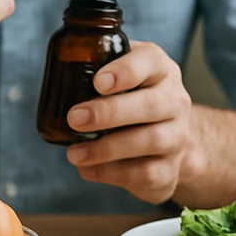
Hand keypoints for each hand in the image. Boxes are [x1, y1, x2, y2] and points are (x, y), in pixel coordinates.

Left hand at [65, 40, 194, 203]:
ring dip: (108, 149)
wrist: (171, 135)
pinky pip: (147, 173)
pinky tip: (88, 169)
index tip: (98, 82)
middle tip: (74, 118)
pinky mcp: (171, 169)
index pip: (150, 61)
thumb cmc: (135, 97)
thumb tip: (57, 76)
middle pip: (151, 105)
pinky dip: (113, 173)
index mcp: (159, 69)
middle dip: (109, 112)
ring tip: (74, 153)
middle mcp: (175, 101)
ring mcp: (178, 136)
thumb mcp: (121, 74)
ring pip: (151, 141)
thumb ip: (96, 68)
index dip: (125, 71)